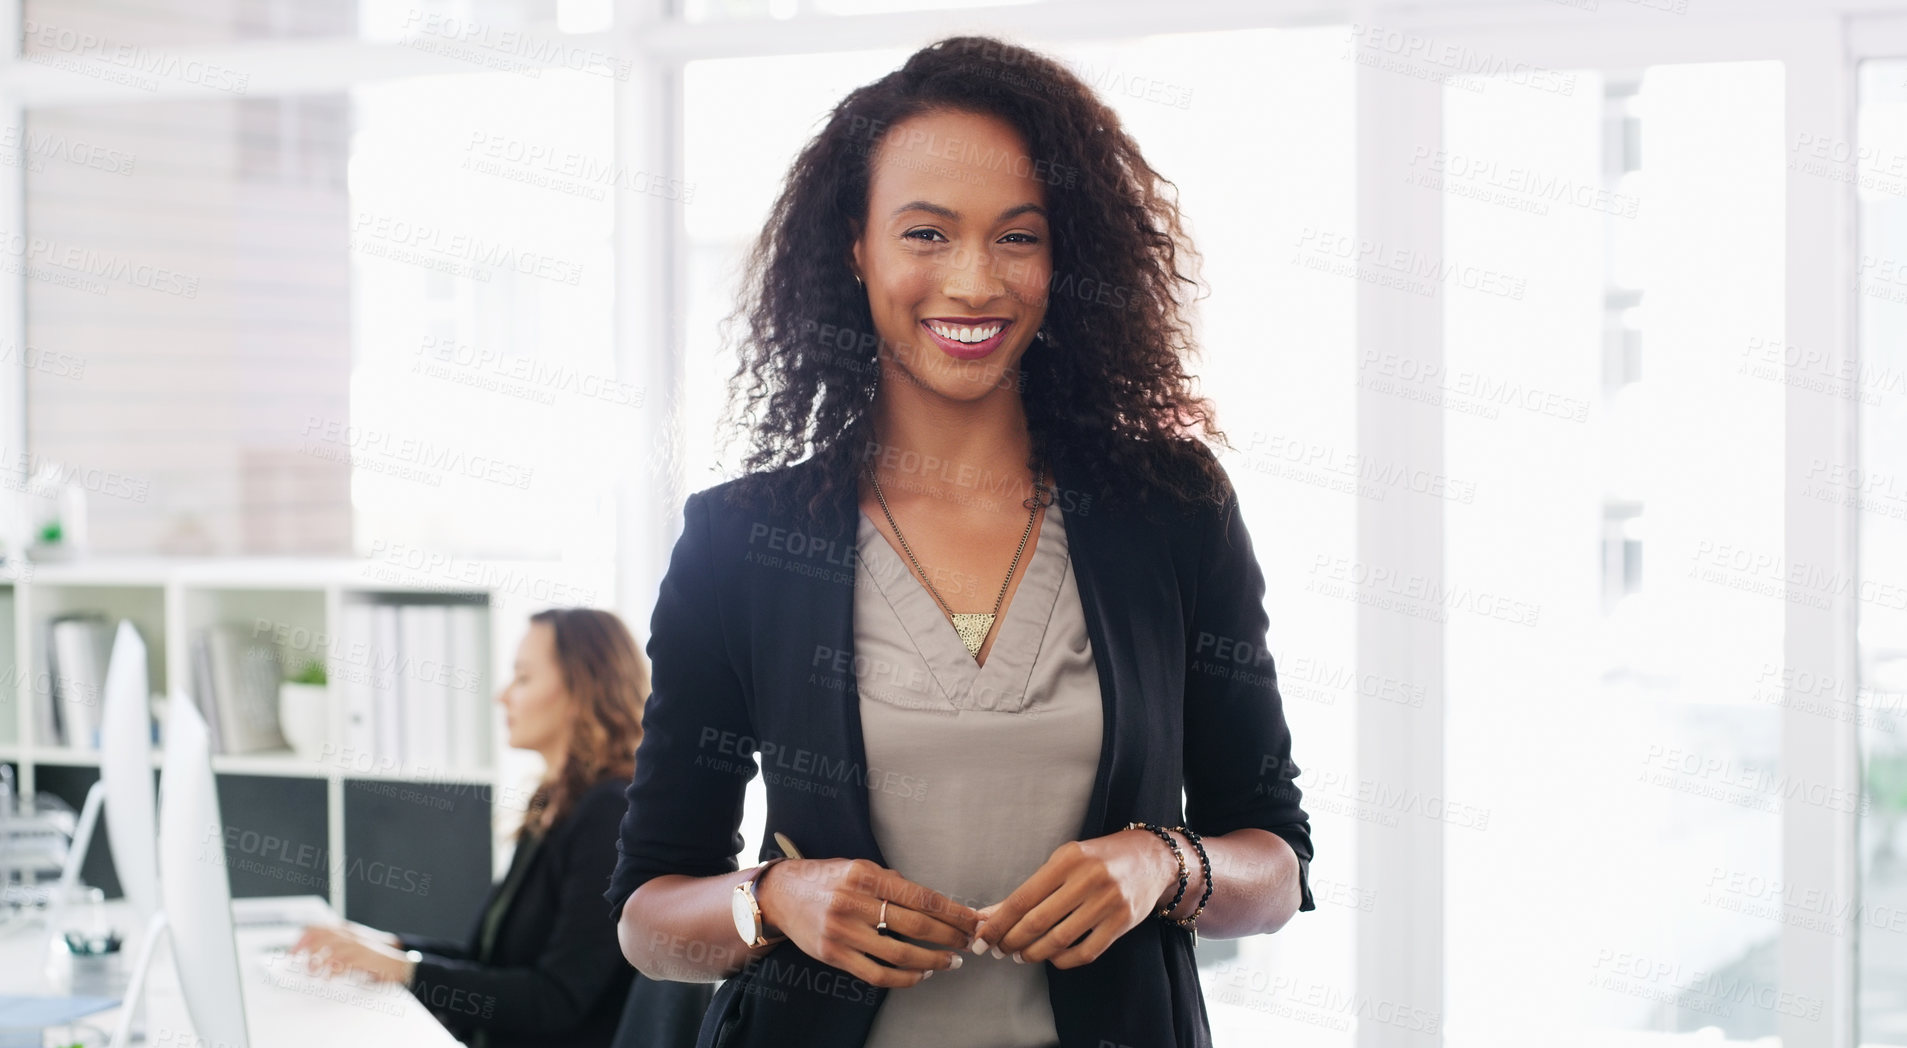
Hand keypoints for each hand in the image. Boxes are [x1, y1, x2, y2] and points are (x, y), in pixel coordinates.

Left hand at [290, 924, 416, 983]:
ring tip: (311, 972)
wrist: (398, 964)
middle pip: (322, 936)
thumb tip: (310, 956)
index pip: (319, 928)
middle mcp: (350, 935)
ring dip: (317, 961)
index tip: (292, 952)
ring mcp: (358, 945)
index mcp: (345, 930)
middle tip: (295, 962)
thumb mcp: (353, 947)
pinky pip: (344, 963)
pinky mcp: (364, 958)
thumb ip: (335, 947)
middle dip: (305, 949)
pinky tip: (327, 978)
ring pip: (331, 949)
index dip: (302, 939)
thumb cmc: (373, 958)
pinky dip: (333, 971)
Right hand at [755, 858, 978, 988]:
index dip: (951, 911)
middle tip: (967, 942)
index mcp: (865, 876)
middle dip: (948, 936)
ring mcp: (842, 932)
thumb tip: (929, 900)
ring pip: (899, 953)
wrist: (780, 894)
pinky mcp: (833, 955)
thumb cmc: (826, 878)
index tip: (971, 920)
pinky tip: (920, 975)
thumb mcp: (857, 867)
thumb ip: (890, 881)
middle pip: (914, 925)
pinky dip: (904, 978)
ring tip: (949, 962)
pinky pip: (876, 974)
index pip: (919, 896)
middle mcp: (854, 903)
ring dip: (932, 960)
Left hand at [971, 830, 1176, 968]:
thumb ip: (1031, 888)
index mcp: (1068, 859)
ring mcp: (1108, 902)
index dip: (998, 922)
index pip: (1023, 897)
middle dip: (1011, 941)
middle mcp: (1089, 879)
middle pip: (1037, 921)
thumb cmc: (1098, 858)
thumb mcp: (1064, 861)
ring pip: (1059, 940)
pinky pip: (1085, 952)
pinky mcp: (1123, 923)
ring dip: (1033, 953)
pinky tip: (1052, 957)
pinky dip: (1062, 960)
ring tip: (1021, 955)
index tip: (982, 936)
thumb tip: (992, 915)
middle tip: (998, 950)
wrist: (1151, 858)